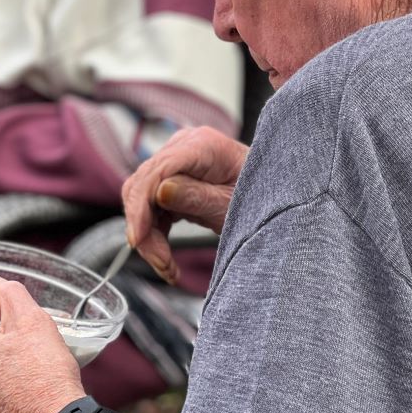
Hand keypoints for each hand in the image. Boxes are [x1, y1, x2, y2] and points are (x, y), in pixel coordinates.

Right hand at [122, 125, 248, 283]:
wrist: (273, 196)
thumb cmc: (262, 196)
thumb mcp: (231, 204)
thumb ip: (196, 196)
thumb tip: (159, 192)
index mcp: (201, 145)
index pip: (158, 170)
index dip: (142, 205)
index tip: (138, 239)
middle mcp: (183, 147)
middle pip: (143, 185)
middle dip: (144, 228)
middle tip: (161, 264)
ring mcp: (177, 161)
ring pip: (141, 198)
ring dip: (147, 236)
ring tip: (167, 267)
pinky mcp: (174, 179)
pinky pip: (151, 206)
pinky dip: (153, 234)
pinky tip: (166, 258)